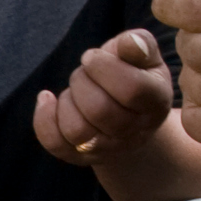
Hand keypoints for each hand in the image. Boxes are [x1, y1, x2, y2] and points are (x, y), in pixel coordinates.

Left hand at [31, 28, 178, 167]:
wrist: (128, 113)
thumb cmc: (134, 73)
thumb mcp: (144, 55)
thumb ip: (138, 43)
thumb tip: (129, 43)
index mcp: (155, 101)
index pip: (132, 89)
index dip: (104, 67)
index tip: (92, 56)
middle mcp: (135, 132)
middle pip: (99, 110)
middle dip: (82, 80)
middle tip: (84, 71)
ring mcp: (108, 148)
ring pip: (77, 131)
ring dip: (66, 100)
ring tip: (74, 89)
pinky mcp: (81, 156)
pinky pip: (55, 144)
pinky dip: (44, 118)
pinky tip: (48, 99)